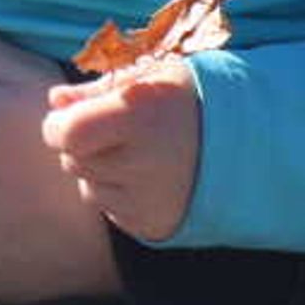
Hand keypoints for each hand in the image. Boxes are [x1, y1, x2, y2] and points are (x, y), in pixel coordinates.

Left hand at [40, 60, 200, 240]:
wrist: (248, 145)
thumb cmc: (191, 101)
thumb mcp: (150, 78)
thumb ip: (98, 90)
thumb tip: (55, 100)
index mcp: (140, 116)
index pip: (66, 134)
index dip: (59, 125)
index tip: (71, 115)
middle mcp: (143, 164)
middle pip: (72, 160)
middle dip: (83, 145)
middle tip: (116, 131)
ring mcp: (148, 201)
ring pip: (88, 187)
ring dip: (100, 170)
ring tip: (138, 152)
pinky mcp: (152, 225)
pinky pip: (110, 210)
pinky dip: (118, 193)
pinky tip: (147, 176)